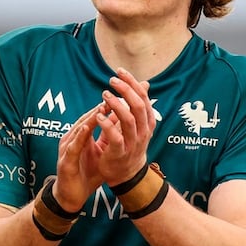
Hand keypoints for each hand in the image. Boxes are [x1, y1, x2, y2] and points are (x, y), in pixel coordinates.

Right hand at [52, 103, 117, 210]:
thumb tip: (121, 120)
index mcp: (81, 136)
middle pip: (86, 119)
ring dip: (89, 118)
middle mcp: (73, 139)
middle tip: (112, 95)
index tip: (120, 97)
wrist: (71, 196)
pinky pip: (73, 146)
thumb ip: (109, 136)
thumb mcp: (101, 153)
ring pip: (78, 129)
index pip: (94, 118)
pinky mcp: (65, 160)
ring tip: (100, 107)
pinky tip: (86, 128)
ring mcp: (67, 148)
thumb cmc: (85, 174)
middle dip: (99, 107)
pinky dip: (79, 136)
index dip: (107, 107)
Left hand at [98, 68, 154, 185]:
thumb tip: (144, 83)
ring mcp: (133, 142)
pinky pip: (115, 137)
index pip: (143, 97)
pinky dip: (107, 125)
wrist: (127, 173)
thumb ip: (137, 104)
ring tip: (104, 95)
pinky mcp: (120, 152)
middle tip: (111, 80)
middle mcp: (143, 131)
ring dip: (116, 105)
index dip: (132, 83)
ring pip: (128, 120)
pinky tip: (98, 115)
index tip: (119, 71)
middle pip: (137, 105)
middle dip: (125, 90)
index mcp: (147, 122)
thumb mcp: (136, 123)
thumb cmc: (130, 144)